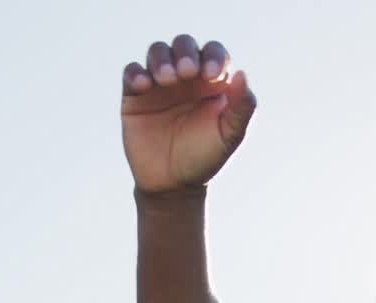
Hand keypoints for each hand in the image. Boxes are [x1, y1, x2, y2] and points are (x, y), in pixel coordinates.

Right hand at [121, 34, 256, 191]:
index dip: (214, 56)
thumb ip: (241, 108)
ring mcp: (159, 84)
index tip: (212, 74)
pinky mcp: (135, 94)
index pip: (214, 53)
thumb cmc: (204, 158)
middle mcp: (186, 78)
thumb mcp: (228, 136)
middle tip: (187, 73)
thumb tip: (243, 74)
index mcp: (211, 82)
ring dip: (161, 59)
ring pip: (157, 52)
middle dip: (185, 52)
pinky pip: (132, 72)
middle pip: (184, 45)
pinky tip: (144, 85)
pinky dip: (136, 73)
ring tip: (167, 79)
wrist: (172, 184)